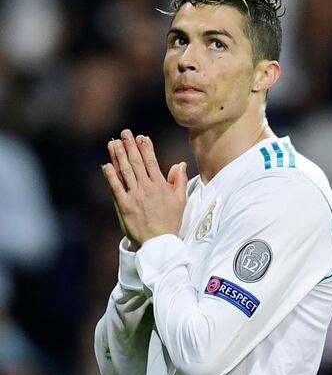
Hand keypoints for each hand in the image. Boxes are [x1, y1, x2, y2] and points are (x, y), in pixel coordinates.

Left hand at [102, 129, 187, 247]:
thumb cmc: (171, 221)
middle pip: (136, 162)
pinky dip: (111, 176)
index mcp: (161, 185)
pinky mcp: (124, 205)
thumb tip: (180, 164)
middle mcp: (147, 188)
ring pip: (125, 172)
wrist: (160, 242)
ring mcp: (134, 196)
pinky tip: (106, 165)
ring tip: (113, 143)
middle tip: (124, 132)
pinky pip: (115, 188)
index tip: (142, 136)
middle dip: (130, 146)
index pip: (152, 161)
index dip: (146, 147)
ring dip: (118, 156)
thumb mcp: (180, 200)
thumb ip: (180, 181)